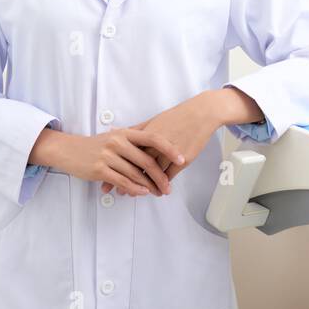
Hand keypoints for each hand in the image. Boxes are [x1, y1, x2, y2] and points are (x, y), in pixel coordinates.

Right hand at [73, 126, 186, 197]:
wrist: (68, 150)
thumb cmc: (95, 145)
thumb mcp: (115, 136)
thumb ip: (134, 139)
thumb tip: (158, 146)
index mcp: (125, 132)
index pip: (153, 138)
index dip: (170, 149)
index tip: (182, 159)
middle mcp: (118, 142)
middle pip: (146, 160)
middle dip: (160, 176)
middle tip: (169, 187)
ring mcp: (108, 155)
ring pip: (135, 173)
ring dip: (149, 186)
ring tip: (158, 193)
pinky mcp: (100, 169)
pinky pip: (122, 181)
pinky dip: (134, 188)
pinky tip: (142, 193)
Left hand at [100, 93, 222, 194]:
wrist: (201, 114)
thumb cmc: (178, 116)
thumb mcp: (155, 120)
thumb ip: (137, 129)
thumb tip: (119, 130)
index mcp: (146, 135)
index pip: (127, 154)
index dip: (117, 167)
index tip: (107, 177)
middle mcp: (155, 145)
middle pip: (137, 167)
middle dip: (127, 181)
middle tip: (119, 192)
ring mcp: (168, 153)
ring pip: (153, 174)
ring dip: (145, 186)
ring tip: (137, 194)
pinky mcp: (182, 159)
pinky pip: (169, 175)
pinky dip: (162, 184)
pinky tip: (158, 190)